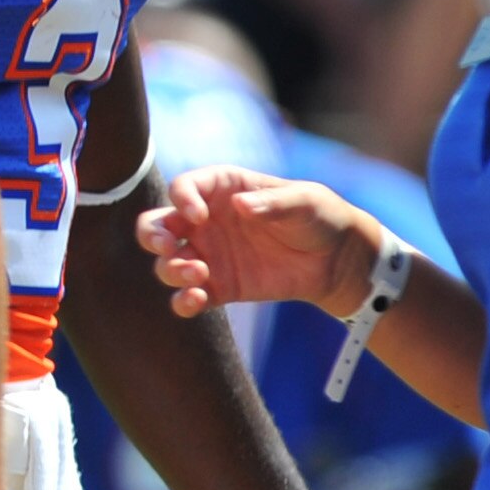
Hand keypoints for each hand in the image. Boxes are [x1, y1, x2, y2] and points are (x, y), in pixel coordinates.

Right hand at [138, 168, 379, 318]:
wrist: (337, 260)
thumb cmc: (319, 217)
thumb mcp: (303, 201)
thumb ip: (272, 203)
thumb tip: (240, 206)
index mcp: (222, 191)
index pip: (184, 188)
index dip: (182, 200)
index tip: (199, 216)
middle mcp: (205, 222)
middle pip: (157, 225)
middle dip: (152, 236)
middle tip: (169, 247)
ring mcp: (208, 255)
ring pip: (167, 262)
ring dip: (171, 269)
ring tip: (197, 274)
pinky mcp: (218, 287)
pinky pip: (188, 296)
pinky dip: (183, 302)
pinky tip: (196, 300)